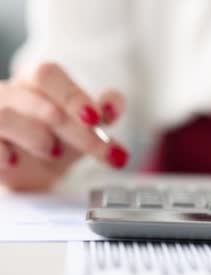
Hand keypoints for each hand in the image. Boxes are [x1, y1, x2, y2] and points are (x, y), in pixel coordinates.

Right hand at [0, 62, 127, 190]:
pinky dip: (1, 152)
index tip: (97, 119)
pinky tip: (14, 162)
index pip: (47, 75)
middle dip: (70, 125)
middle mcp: (9, 95)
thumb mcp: (86, 126)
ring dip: (35, 136)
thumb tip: (112, 105)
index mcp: (35, 83)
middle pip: (33, 98)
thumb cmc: (57, 141)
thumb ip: (104, 110)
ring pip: (3, 116)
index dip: (72, 95)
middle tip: (94, 146)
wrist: (31, 176)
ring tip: (53, 151)